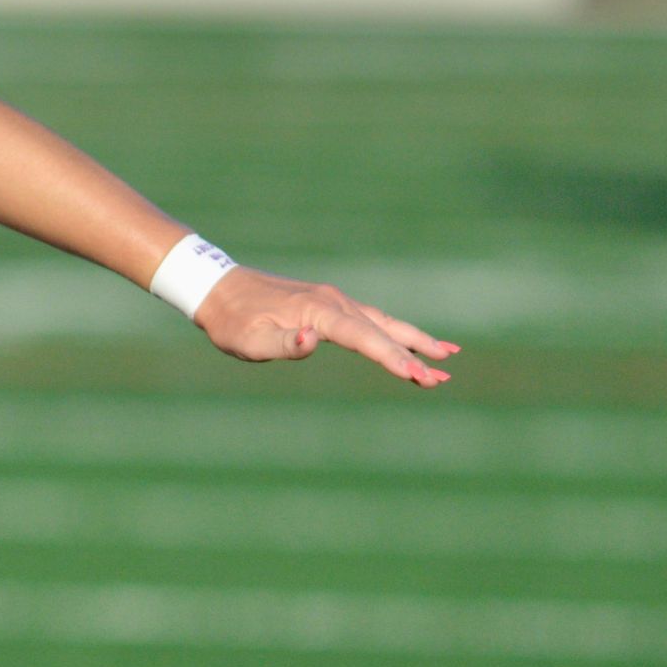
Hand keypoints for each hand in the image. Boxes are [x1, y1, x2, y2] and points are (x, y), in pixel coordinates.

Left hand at [194, 268, 456, 387]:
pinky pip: (370, 319)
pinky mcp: (330, 304)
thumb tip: (313, 340)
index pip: (363, 338)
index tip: (416, 375)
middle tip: (443, 377)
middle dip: (415, 353)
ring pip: (383, 322)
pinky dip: (394, 330)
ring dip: (414, 340)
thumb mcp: (249, 341)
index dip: (391, 358)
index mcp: (317, 311)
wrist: (219, 289)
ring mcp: (334, 300)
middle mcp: (333, 301)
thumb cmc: (232, 322)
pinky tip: (409, 339)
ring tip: (447, 356)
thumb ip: (283, 344)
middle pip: (382, 330)